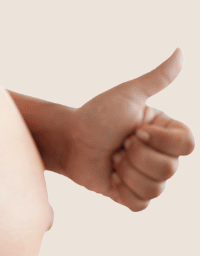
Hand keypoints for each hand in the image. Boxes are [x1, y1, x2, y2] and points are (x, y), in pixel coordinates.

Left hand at [64, 48, 194, 210]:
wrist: (70, 140)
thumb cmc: (96, 115)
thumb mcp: (127, 95)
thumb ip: (157, 78)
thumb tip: (181, 50)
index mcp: (166, 133)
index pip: (186, 146)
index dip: (158, 141)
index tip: (134, 130)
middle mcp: (161, 156)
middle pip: (168, 169)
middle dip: (135, 156)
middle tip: (118, 145)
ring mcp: (146, 178)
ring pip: (154, 189)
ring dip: (126, 172)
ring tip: (112, 159)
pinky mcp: (129, 195)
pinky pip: (140, 205)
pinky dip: (122, 191)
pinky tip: (111, 177)